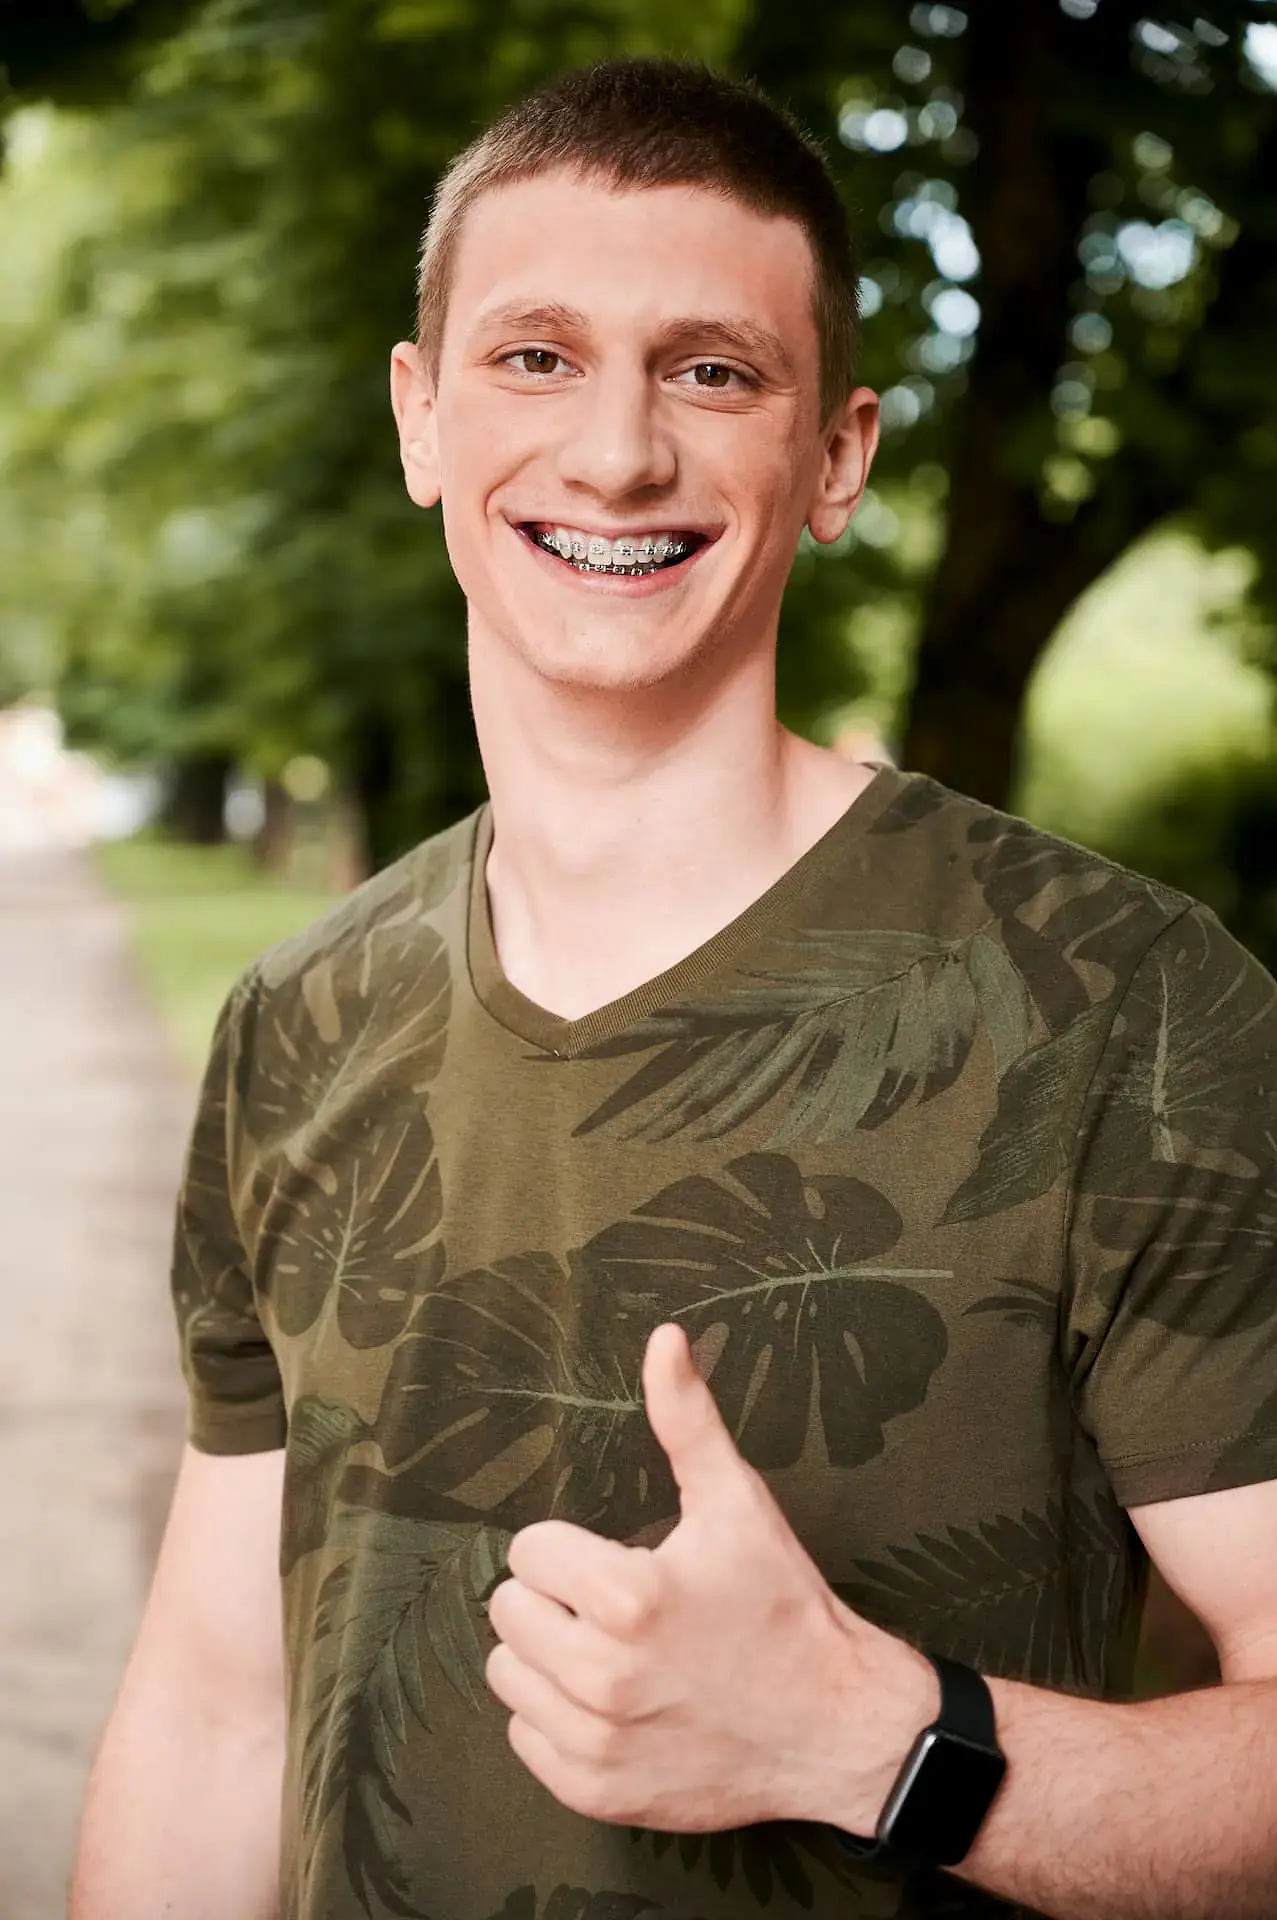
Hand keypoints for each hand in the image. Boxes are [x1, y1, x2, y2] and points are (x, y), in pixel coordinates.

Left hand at [484, 1321, 934, 1832]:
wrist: (836, 1725)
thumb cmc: (783, 1606)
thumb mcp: (737, 1501)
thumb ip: (686, 1417)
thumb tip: (662, 1337)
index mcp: (627, 1597)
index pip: (529, 1550)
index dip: (572, 1549)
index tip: (619, 1559)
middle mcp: (602, 1676)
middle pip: (508, 1609)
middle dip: (555, 1598)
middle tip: (614, 1606)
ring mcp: (596, 1742)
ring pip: (507, 1673)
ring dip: (547, 1656)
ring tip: (609, 1650)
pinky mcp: (596, 1792)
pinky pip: (524, 1738)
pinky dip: (555, 1718)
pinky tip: (611, 1702)